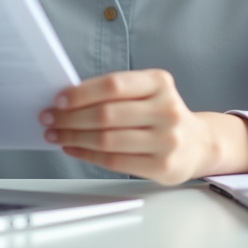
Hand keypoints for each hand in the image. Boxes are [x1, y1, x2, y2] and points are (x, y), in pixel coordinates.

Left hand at [39, 69, 247, 184]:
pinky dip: (87, 154)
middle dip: (70, 117)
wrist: (197, 143)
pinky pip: (114, 160)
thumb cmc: (161, 113)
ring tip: (56, 134)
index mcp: (160, 83)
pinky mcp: (162, 166)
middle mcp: (166, 109)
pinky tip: (73, 147)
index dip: (82, 92)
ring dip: (74, 136)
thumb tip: (67, 98)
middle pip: (107, 114)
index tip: (59, 98)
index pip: (114, 85)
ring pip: (107, 139)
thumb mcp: (148, 91)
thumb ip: (116, 92)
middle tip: (49, 118)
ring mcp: (167, 140)